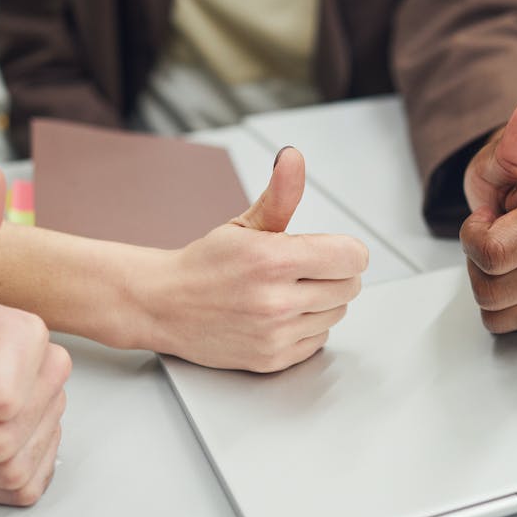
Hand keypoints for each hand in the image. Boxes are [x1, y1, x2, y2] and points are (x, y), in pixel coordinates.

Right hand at [148, 147, 368, 372]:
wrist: (164, 305)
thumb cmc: (205, 264)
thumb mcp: (244, 224)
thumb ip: (280, 193)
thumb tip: (293, 158)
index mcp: (275, 260)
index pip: (353, 258)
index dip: (346, 251)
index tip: (331, 251)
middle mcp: (277, 300)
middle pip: (350, 287)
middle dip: (334, 275)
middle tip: (304, 271)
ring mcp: (275, 333)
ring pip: (337, 314)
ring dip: (322, 302)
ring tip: (287, 292)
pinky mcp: (272, 358)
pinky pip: (318, 340)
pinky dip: (306, 328)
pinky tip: (280, 316)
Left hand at [460, 97, 516, 332]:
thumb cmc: (510, 185)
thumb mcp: (501, 159)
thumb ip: (515, 143)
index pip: (491, 254)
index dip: (473, 236)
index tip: (489, 217)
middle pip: (492, 290)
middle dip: (478, 264)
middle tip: (496, 238)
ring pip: (498, 315)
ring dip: (488, 286)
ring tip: (506, 257)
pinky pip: (512, 328)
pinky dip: (504, 306)